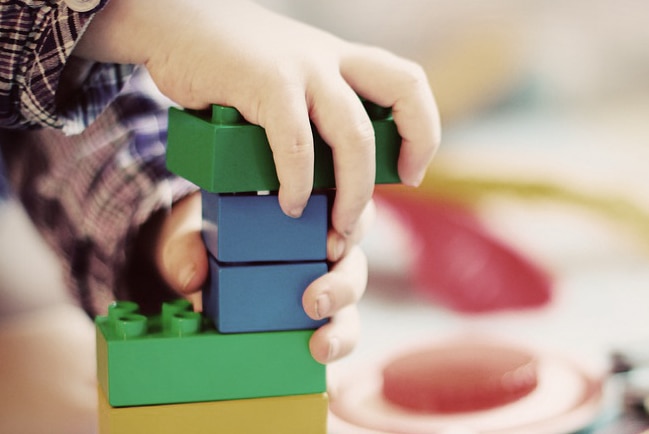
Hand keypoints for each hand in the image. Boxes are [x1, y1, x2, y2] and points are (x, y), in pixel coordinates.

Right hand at [74, 0, 439, 242]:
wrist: (175, 25)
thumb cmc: (229, 66)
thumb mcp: (285, 80)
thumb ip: (309, 114)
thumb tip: (321, 176)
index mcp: (340, 60)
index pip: (408, 83)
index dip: (422, 129)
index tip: (411, 171)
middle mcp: (330, 59)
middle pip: (403, 95)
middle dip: (409, 154)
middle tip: (379, 203)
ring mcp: (301, 67)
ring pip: (354, 135)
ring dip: (353, 191)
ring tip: (335, 225)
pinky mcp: (265, 82)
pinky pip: (296, 143)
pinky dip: (296, 182)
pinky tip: (287, 203)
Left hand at [148, 192, 373, 362]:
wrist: (199, 268)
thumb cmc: (208, 239)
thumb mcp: (193, 234)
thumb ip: (187, 248)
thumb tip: (191, 277)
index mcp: (307, 213)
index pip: (346, 210)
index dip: (352, 224)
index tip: (331, 244)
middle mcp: (323, 249)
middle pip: (354, 262)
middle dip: (343, 284)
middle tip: (315, 301)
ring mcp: (324, 286)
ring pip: (351, 303)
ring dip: (343, 325)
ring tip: (321, 344)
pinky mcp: (317, 320)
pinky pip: (338, 333)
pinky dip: (336, 349)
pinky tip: (322, 363)